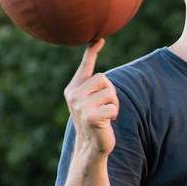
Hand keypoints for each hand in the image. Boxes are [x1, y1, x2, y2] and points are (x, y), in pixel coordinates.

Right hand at [64, 39, 117, 155]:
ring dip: (114, 104)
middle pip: (104, 78)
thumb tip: (103, 77)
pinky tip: (106, 123)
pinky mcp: (90, 116)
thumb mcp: (91, 102)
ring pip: (110, 92)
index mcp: (73, 89)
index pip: (85, 67)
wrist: (90, 146)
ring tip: (106, 115)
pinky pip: (113, 107)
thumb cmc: (95, 122)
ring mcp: (80, 106)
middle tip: (106, 106)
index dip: (92, 52)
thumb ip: (93, 88)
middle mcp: (73, 95)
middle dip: (111, 92)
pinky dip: (114, 114)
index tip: (100, 39)